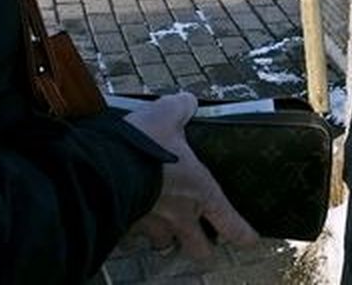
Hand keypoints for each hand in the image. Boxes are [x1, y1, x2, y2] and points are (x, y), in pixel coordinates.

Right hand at [126, 93, 257, 258]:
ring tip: (161, 222)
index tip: (249, 239)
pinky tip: (131, 211)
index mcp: (200, 191)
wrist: (103, 165)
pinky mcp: (125, 226)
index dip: (243, 234)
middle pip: (199, 249)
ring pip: (163, 243)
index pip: (231, 224)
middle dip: (202, 246)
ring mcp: (151, 224)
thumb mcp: (168, 114)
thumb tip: (188, 102)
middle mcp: (179, 214)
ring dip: (164, 234)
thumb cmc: (142, 146)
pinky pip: (132, 234)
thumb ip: (182, 108)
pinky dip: (134, 225)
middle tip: (201, 238)